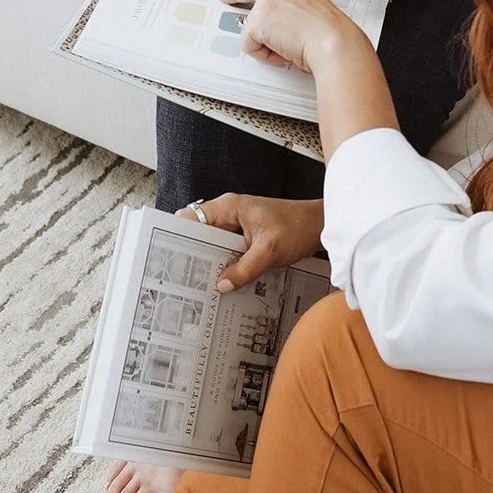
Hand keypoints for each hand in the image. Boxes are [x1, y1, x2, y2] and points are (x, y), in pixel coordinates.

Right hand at [176, 193, 325, 291]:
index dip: (179, 236)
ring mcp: (237, 226)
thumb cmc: (299, 227)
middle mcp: (230, 213)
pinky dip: (225, 265)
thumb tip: (221, 285)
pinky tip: (224, 282)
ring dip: (211, 262)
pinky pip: (228, 252)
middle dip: (194, 254)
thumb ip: (245, 269)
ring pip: (214, 245)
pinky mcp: (245, 238)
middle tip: (185, 277)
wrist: (320, 226)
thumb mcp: (270, 251)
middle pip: (200, 234)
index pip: (192, 218)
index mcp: (230, 207)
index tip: (171, 256)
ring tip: (202, 284)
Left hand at [217, 0, 367, 72]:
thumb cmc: (332, 34)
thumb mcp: (315, 16)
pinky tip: (283, 52)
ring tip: (290, 47)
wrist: (334, 42)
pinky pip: (250, 46)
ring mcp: (266, 3)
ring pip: (253, 30)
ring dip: (268, 44)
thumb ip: (297, 15)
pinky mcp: (257, 21)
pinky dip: (265, 55)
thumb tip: (286, 31)